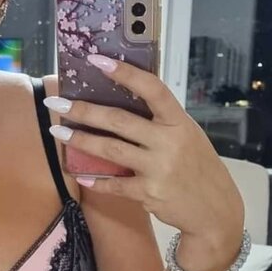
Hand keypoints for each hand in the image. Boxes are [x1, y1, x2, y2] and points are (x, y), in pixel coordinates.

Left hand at [45, 52, 244, 241]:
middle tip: (57, 103)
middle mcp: (169, 142)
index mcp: (179, 121)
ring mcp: (159, 168)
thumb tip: (120, 103)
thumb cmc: (196, 168)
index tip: (98, 60)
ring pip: (111, 149)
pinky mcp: (149, 193)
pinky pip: (115, 184)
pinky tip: (80, 175)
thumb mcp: (188, 137)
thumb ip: (160, 123)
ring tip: (59, 133)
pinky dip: (97, 180)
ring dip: (81, 140)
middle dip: (84, 111)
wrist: (215, 210)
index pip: (152, 89)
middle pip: (120, 121)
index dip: (125, 73)